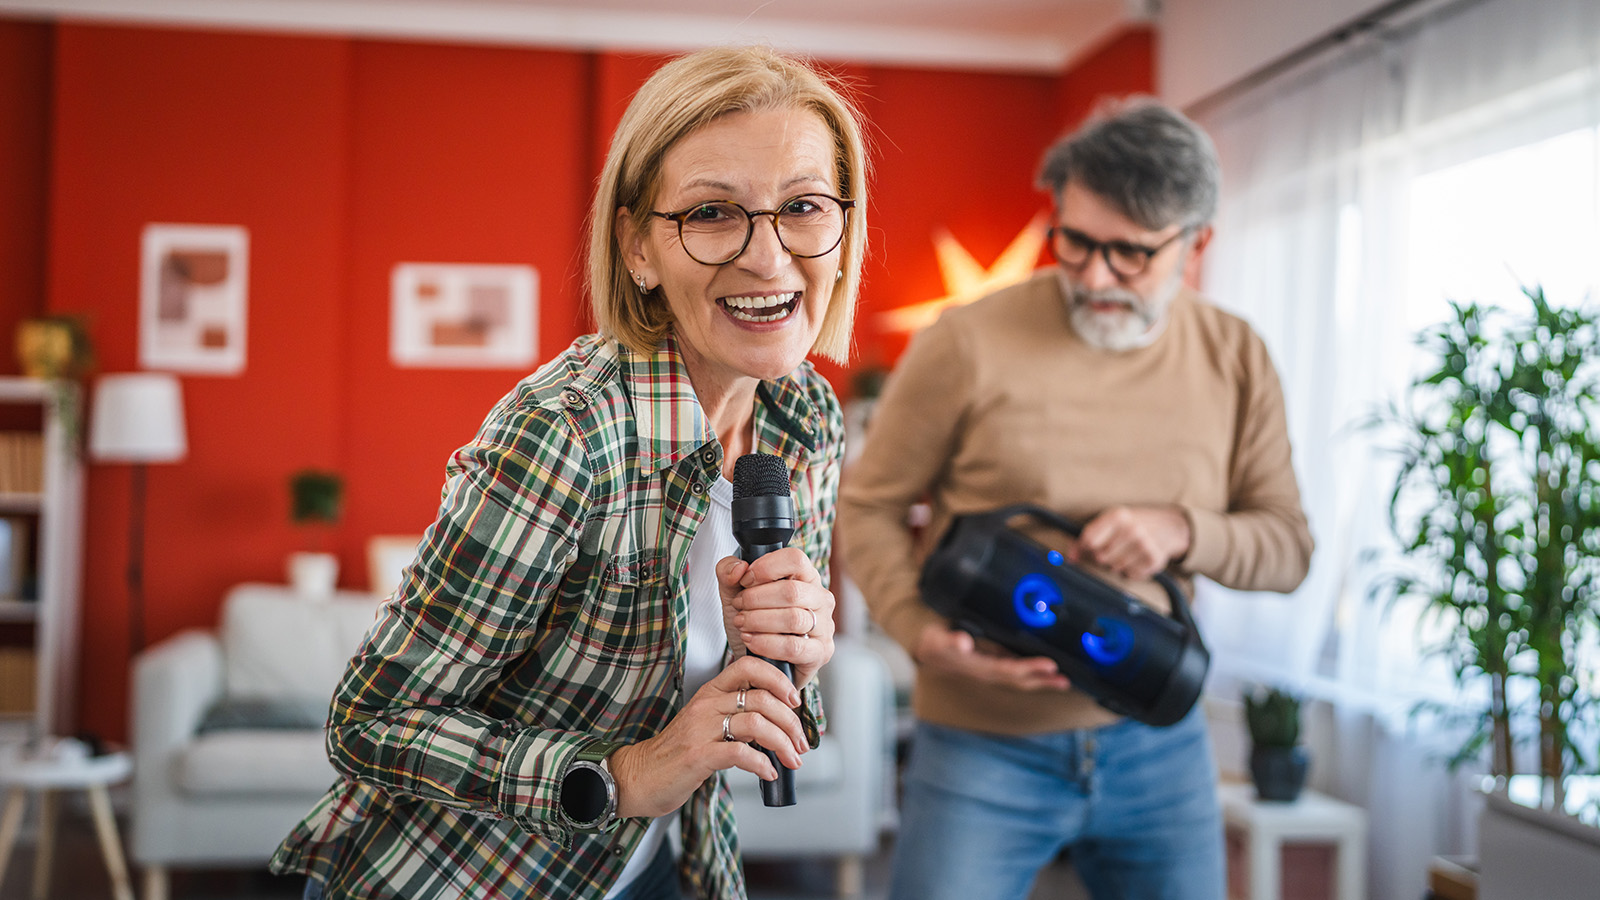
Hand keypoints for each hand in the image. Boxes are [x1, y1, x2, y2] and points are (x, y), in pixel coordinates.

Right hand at [608, 654, 808, 818]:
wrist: (638, 776)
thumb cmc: (677, 753)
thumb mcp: (705, 724)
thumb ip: (735, 717)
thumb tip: (778, 725)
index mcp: (711, 692)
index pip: (749, 666)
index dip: (779, 680)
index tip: (795, 702)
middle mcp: (707, 705)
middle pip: (762, 698)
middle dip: (790, 722)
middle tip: (801, 743)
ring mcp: (701, 729)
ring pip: (756, 724)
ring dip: (782, 744)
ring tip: (791, 760)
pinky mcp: (698, 756)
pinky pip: (740, 753)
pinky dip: (762, 763)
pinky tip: (768, 772)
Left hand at [717, 548, 834, 687]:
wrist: (758, 662)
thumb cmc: (754, 623)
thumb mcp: (733, 592)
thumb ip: (728, 571)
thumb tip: (740, 568)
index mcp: (805, 577)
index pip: (795, 559)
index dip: (766, 567)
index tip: (746, 580)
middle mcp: (820, 598)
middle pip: (792, 591)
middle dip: (756, 599)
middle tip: (739, 606)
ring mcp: (824, 626)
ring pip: (793, 619)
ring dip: (759, 621)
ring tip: (742, 624)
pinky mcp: (820, 652)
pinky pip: (794, 647)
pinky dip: (767, 643)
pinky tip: (751, 641)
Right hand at [913, 623, 1070, 691]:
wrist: (926, 651)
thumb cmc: (933, 644)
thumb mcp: (937, 640)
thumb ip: (949, 640)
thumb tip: (963, 642)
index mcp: (978, 667)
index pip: (1009, 670)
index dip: (1030, 668)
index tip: (1050, 664)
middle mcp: (988, 673)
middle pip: (1020, 680)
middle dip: (1042, 680)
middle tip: (1065, 679)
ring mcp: (991, 672)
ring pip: (1020, 680)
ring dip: (1042, 682)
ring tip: (1063, 681)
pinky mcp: (994, 667)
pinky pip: (1017, 674)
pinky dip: (1033, 675)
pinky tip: (1045, 673)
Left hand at [1071, 505, 1190, 579]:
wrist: (1167, 527)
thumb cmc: (1131, 524)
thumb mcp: (1109, 522)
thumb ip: (1086, 537)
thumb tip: (1069, 557)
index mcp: (1118, 516)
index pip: (1088, 540)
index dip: (1085, 546)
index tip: (1089, 546)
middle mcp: (1133, 529)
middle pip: (1100, 557)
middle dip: (1102, 555)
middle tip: (1113, 547)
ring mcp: (1145, 545)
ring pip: (1114, 568)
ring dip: (1117, 564)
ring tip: (1126, 551)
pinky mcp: (1155, 560)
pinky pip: (1130, 575)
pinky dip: (1131, 570)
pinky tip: (1137, 558)